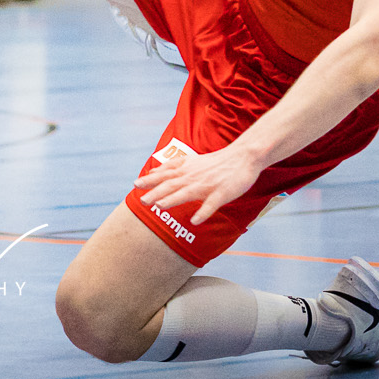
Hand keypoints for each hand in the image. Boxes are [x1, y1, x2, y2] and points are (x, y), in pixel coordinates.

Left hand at [133, 141, 262, 225]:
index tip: (135, 184)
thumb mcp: (191, 161)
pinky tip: (194, 221)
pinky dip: (202, 212)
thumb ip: (173, 167)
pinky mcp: (222, 193)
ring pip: (188, 192)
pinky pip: (211, 205)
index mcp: (187, 169)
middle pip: (172, 184)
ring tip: (159, 206)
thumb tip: (153, 171)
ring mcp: (208, 185)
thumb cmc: (216, 162)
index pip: (165, 174)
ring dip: (173, 199)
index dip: (150, 179)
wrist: (243, 157)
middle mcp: (194, 176)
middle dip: (156, 192)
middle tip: (142, 200)